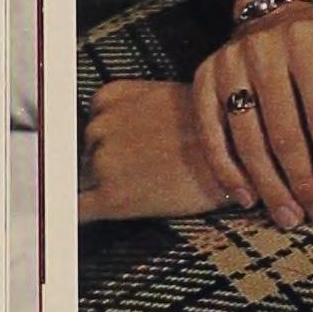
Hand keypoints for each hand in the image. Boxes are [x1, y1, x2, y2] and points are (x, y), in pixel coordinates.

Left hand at [80, 80, 227, 221]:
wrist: (235, 154)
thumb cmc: (210, 126)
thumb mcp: (165, 97)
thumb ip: (132, 108)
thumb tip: (119, 135)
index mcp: (111, 97)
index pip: (90, 123)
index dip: (108, 140)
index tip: (126, 148)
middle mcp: (100, 126)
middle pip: (85, 153)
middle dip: (107, 163)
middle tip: (142, 170)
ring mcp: (102, 163)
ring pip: (81, 181)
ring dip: (103, 187)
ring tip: (143, 187)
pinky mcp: (110, 198)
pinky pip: (77, 212)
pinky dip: (87, 214)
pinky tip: (110, 211)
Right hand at [192, 2, 312, 229]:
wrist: (268, 15)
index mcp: (304, 38)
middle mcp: (262, 49)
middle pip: (283, 130)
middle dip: (302, 180)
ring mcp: (228, 64)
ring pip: (247, 139)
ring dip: (269, 185)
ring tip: (289, 217)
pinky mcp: (203, 79)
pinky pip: (211, 135)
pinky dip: (227, 171)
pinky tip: (248, 199)